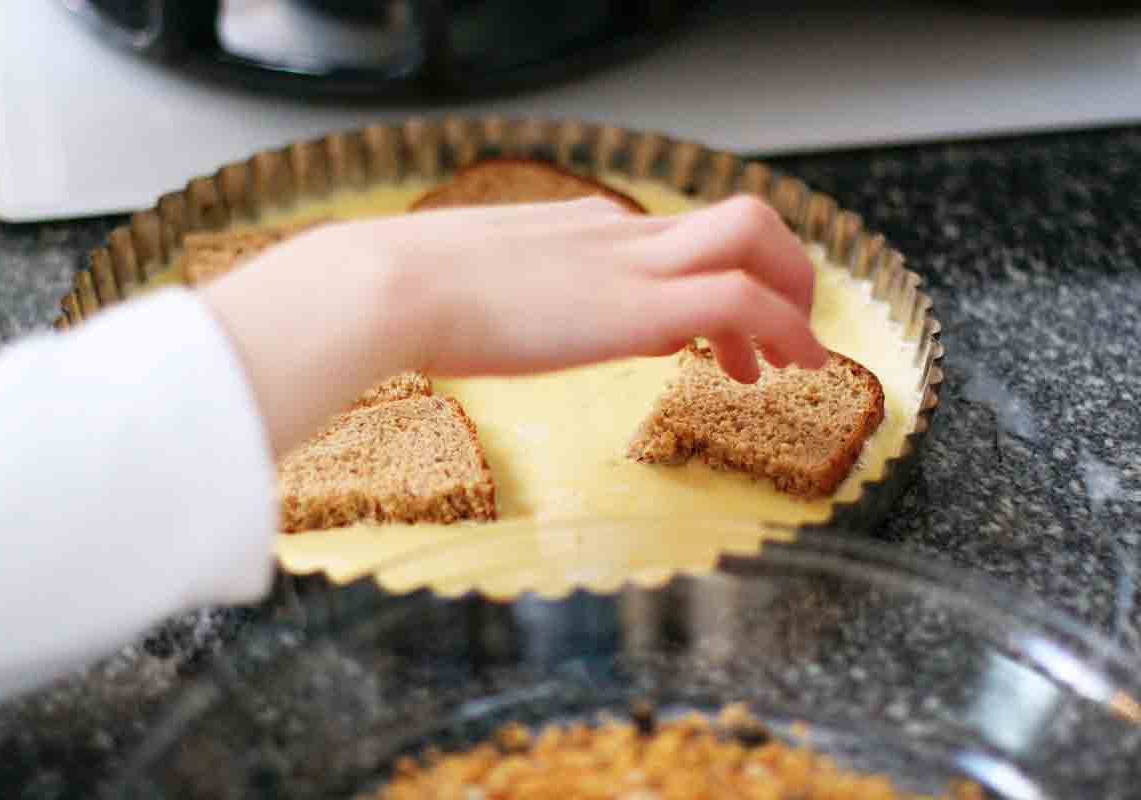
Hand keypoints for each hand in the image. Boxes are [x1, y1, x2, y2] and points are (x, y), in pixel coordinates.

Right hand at [203, 195, 826, 455]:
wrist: (384, 288)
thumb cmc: (404, 296)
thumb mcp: (472, 288)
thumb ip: (512, 299)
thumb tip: (530, 326)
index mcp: (580, 230)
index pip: (677, 237)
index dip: (713, 280)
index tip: (718, 337)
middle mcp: (618, 234)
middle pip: (738, 216)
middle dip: (784, 270)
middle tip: (789, 333)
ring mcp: (630, 263)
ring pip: (756, 238)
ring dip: (795, 297)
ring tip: (801, 357)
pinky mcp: (638, 306)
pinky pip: (743, 300)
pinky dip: (781, 331)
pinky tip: (781, 374)